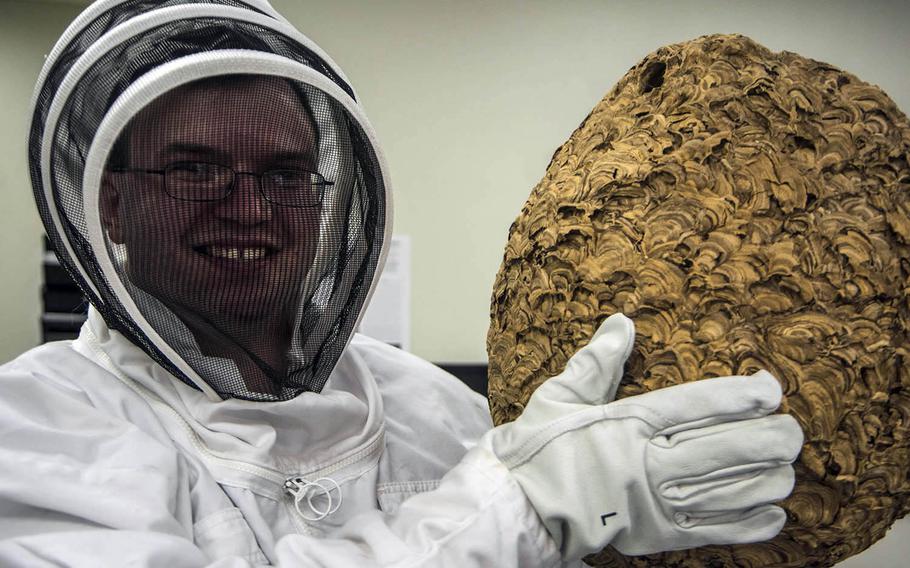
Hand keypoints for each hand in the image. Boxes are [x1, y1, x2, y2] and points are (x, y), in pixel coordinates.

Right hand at [480, 313, 803, 559]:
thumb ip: (596, 361)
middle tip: (793, 430)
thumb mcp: (559, 396)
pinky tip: (772, 513)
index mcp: (625, 424)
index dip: (737, 396)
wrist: (517, 507)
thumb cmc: (537, 450)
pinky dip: (747, 524)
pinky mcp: (656, 534)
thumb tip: (623, 322)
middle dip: (767, 439)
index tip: (769, 388)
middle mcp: (645, 463)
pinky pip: (712, 532)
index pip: (694, 405)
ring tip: (787, 468)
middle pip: (722, 449)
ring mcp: (653, 503)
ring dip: (765, 479)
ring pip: (726, 491)